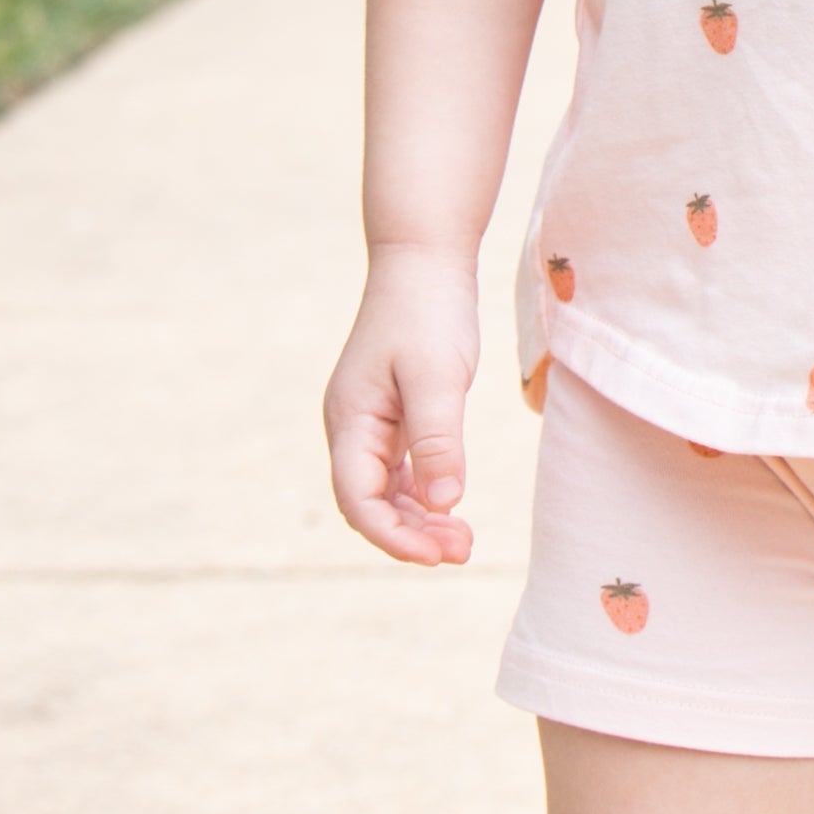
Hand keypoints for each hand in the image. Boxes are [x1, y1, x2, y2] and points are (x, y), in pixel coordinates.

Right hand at [324, 244, 482, 563]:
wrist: (424, 258)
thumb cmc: (428, 310)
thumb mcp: (437, 375)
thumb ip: (438, 439)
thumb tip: (444, 501)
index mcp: (350, 420)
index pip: (358, 499)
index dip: (394, 536)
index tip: (438, 554)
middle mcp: (352, 427)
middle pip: (369, 504)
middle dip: (411, 535)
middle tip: (463, 550)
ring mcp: (371, 423)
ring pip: (385, 492)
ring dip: (419, 520)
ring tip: (463, 540)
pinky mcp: (393, 415)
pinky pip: (400, 472)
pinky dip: (424, 495)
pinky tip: (453, 507)